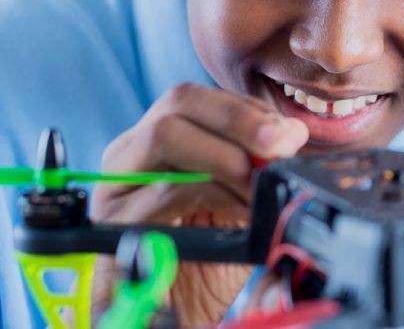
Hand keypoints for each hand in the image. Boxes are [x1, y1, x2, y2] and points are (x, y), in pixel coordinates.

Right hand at [91, 83, 308, 325]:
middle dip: (239, 120)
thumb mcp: (241, 201)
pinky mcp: (111, 224)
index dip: (247, 109)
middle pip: (178, 103)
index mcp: (158, 139)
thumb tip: (292, 134)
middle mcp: (129, 154)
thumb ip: (258, 165)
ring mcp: (114, 185)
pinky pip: (163, 192)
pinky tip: (245, 213)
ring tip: (261, 185)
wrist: (176, 318)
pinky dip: (214, 196)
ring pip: (166, 136)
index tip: (289, 133)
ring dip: (227, 156)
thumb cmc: (208, 257)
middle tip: (281, 147)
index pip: (199, 97)